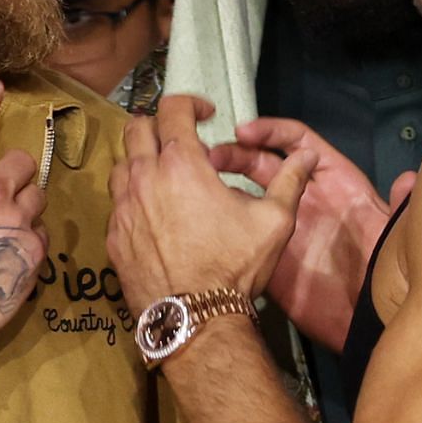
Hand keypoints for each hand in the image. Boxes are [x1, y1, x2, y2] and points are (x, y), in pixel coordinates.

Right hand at [0, 79, 48, 366]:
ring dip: (25, 204)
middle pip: (23, 161)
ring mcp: (16, 221)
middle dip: (15, 172)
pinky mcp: (33, 251)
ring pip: (38, 195)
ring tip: (5, 225)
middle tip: (2, 191)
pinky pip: (42, 231)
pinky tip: (9, 252)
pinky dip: (30, 237)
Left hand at [108, 95, 316, 311]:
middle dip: (160, 126)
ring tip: (166, 178)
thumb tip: (308, 157)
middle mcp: (144, 177)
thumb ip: (289, 182)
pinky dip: (133, 197)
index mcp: (182, 163)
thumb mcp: (275, 221)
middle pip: (136, 128)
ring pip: (121, 164)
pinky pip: (117, 203)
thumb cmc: (235, 266)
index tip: (206, 114)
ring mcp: (123, 208)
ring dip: (142, 161)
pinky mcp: (113, 236)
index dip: (191, 103)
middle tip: (182, 141)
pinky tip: (154, 215)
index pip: (172, 108)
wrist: (196, 319)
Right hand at [212, 117, 414, 353]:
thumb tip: (410, 181)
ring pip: (247, 191)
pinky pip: (241, 228)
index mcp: (336, 182)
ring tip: (199, 180)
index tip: (246, 131)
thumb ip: (400, 207)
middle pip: (264, 162)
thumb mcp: (395, 236)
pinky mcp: (268, 252)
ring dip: (223, 182)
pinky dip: (222, 217)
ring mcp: (285, 225)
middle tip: (212, 156)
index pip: (299, 142)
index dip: (272, 131)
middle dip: (236, 153)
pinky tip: (203, 214)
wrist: (365, 324)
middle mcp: (307, 198)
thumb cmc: (382, 275)